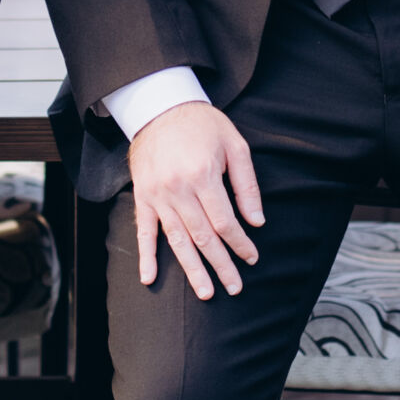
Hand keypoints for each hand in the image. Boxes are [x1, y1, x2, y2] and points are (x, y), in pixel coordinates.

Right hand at [128, 101, 263, 298]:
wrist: (159, 107)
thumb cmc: (202, 125)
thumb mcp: (234, 145)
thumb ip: (246, 185)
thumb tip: (256, 221)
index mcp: (203, 175)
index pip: (225, 222)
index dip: (240, 243)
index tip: (252, 257)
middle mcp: (178, 189)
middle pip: (203, 237)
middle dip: (221, 265)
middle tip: (234, 287)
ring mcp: (157, 195)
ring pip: (177, 240)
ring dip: (191, 269)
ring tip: (205, 292)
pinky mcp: (143, 196)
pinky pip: (144, 231)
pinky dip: (146, 256)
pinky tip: (149, 278)